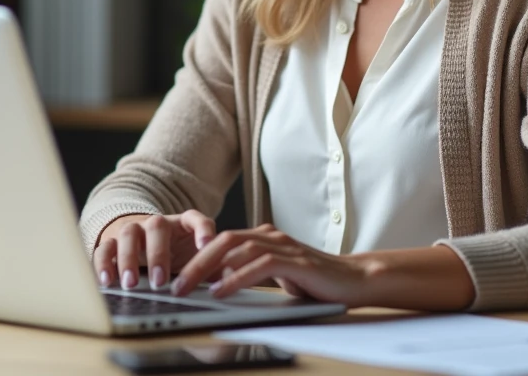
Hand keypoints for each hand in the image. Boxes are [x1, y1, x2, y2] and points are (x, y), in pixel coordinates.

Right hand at [94, 210, 215, 291]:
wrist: (141, 242)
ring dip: (129, 259)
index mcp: (182, 224)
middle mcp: (157, 223)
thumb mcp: (193, 259)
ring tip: (130, 284)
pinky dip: (104, 263)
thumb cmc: (175, 254)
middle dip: (158, 254)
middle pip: (157, 226)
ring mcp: (133, 230)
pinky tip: (107, 282)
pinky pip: (105, 247)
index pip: (195, 218)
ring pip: (129, 233)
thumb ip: (211, 267)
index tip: (208, 245)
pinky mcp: (112, 241)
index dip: (202, 229)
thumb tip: (231, 277)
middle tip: (160, 282)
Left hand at [169, 223, 371, 304]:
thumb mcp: (276, 277)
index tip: (175, 276)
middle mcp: (271, 236)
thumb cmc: (315, 281)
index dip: (195, 256)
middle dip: (194, 261)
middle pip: (223, 240)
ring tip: (188, 288)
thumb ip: (251, 273)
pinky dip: (236, 277)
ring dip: (207, 269)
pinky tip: (221, 290)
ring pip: (236, 249)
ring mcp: (284, 246)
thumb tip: (217, 285)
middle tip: (172, 283)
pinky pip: (260, 265)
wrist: (355, 280)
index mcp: (264, 237)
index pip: (221, 241)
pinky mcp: (296, 261)